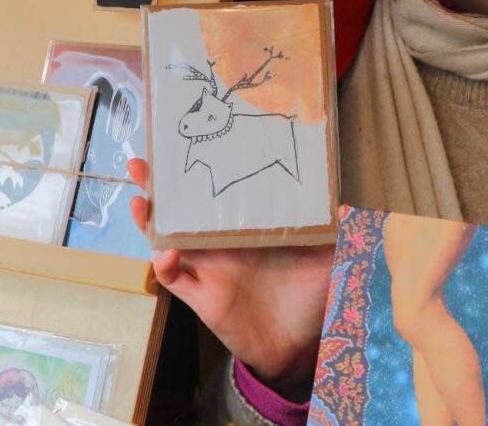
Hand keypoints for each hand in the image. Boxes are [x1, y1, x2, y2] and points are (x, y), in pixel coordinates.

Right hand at [127, 158, 333, 400]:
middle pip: (181, 207)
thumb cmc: (309, 294)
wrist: (300, 345)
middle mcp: (221, 241)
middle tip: (141, 163)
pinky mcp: (203, 297)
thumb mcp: (326, 256)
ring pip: (167, 238)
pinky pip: (175, 279)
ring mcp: (208, 268)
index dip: (197, 168)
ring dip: (150, 221)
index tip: (183, 142)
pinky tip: (166, 252)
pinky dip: (165, 265)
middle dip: (158, 185)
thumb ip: (334, 232)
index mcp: (246, 225)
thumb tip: (346, 206)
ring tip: (140, 201)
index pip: (217, 189)